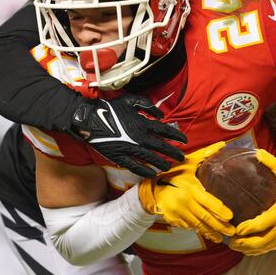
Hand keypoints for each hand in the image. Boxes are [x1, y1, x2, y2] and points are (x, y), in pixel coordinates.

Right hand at [70, 94, 186, 177]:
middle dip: (173, 153)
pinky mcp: (120, 157)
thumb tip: (160, 114)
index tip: (184, 141)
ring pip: (150, 158)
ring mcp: (130, 149)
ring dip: (161, 163)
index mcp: (143, 123)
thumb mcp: (131, 100)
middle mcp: (140, 138)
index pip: (165, 131)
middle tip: (181, 158)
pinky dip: (144, 171)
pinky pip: (135, 166)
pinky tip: (152, 174)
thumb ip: (147, 105)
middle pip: (161, 147)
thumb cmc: (111, 108)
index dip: (176, 136)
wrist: (91, 119)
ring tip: (168, 167)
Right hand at [138, 142, 234, 241]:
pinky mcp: (173, 219)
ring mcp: (179, 212)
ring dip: (210, 232)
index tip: (230, 216)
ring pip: (198, 225)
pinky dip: (197, 230)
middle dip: (220, 227)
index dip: (220, 210)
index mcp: (192, 189)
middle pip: (206, 218)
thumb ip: (206, 154)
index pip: (209, 202)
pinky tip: (206, 234)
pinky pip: (188, 227)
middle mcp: (186, 202)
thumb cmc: (173, 173)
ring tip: (220, 238)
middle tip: (231, 233)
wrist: (151, 186)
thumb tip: (222, 144)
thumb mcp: (189, 161)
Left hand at [229, 149, 275, 254]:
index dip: (248, 229)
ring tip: (234, 245)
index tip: (236, 229)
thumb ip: (272, 163)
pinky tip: (245, 247)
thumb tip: (257, 151)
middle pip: (260, 242)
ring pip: (263, 249)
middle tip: (229, 241)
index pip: (262, 225)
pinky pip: (268, 249)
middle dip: (243, 243)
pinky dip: (256, 250)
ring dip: (248, 249)